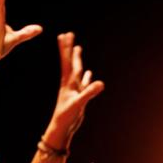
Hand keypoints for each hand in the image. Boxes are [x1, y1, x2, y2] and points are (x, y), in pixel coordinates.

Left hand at [44, 32, 104, 148]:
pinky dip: (87, 77)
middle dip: (70, 49)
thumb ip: (89, 92)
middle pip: (71, 62)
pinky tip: (90, 73)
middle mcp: (70, 83)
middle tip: (69, 35)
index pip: (68, 61)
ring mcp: (75, 89)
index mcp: (68, 82)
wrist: (62, 127)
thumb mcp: (79, 103)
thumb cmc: (66, 116)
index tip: (65, 35)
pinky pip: (84, 83)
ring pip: (77, 71)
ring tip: (78, 49)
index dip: (67, 48)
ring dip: (78, 60)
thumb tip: (100, 83)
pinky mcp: (79, 97)